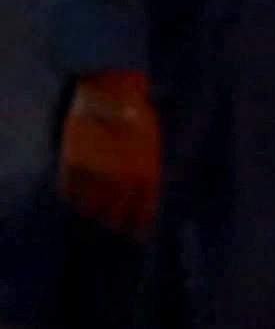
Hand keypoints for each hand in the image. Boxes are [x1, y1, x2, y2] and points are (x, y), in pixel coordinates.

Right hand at [58, 71, 154, 239]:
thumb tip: (142, 200)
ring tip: (91, 207)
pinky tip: (75, 196)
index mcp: (148, 177)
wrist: (113, 92)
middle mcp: (123, 181)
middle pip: (114, 218)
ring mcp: (97, 174)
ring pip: (88, 208)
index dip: (137, 229)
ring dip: (90, 211)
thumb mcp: (152, 150)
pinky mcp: (73, 164)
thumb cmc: (138, 118)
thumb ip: (147, 176)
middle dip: (112, 222)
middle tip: (109, 222)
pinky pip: (69, 193)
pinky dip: (71, 197)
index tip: (134, 235)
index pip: (143, 216)